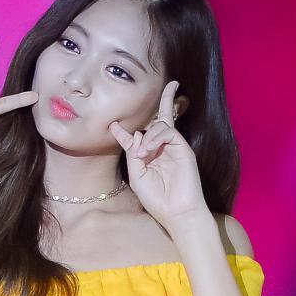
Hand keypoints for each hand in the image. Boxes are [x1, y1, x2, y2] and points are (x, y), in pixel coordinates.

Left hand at [110, 82, 207, 232]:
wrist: (177, 212)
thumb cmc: (156, 199)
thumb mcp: (136, 176)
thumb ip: (133, 153)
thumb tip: (137, 133)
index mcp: (147, 158)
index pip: (135, 138)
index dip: (123, 130)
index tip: (113, 125)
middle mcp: (161, 149)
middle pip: (159, 120)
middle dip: (166, 100)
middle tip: (172, 84)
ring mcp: (173, 148)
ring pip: (160, 125)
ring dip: (147, 136)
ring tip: (143, 154)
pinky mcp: (183, 149)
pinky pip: (168, 131)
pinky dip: (156, 137)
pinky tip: (150, 150)